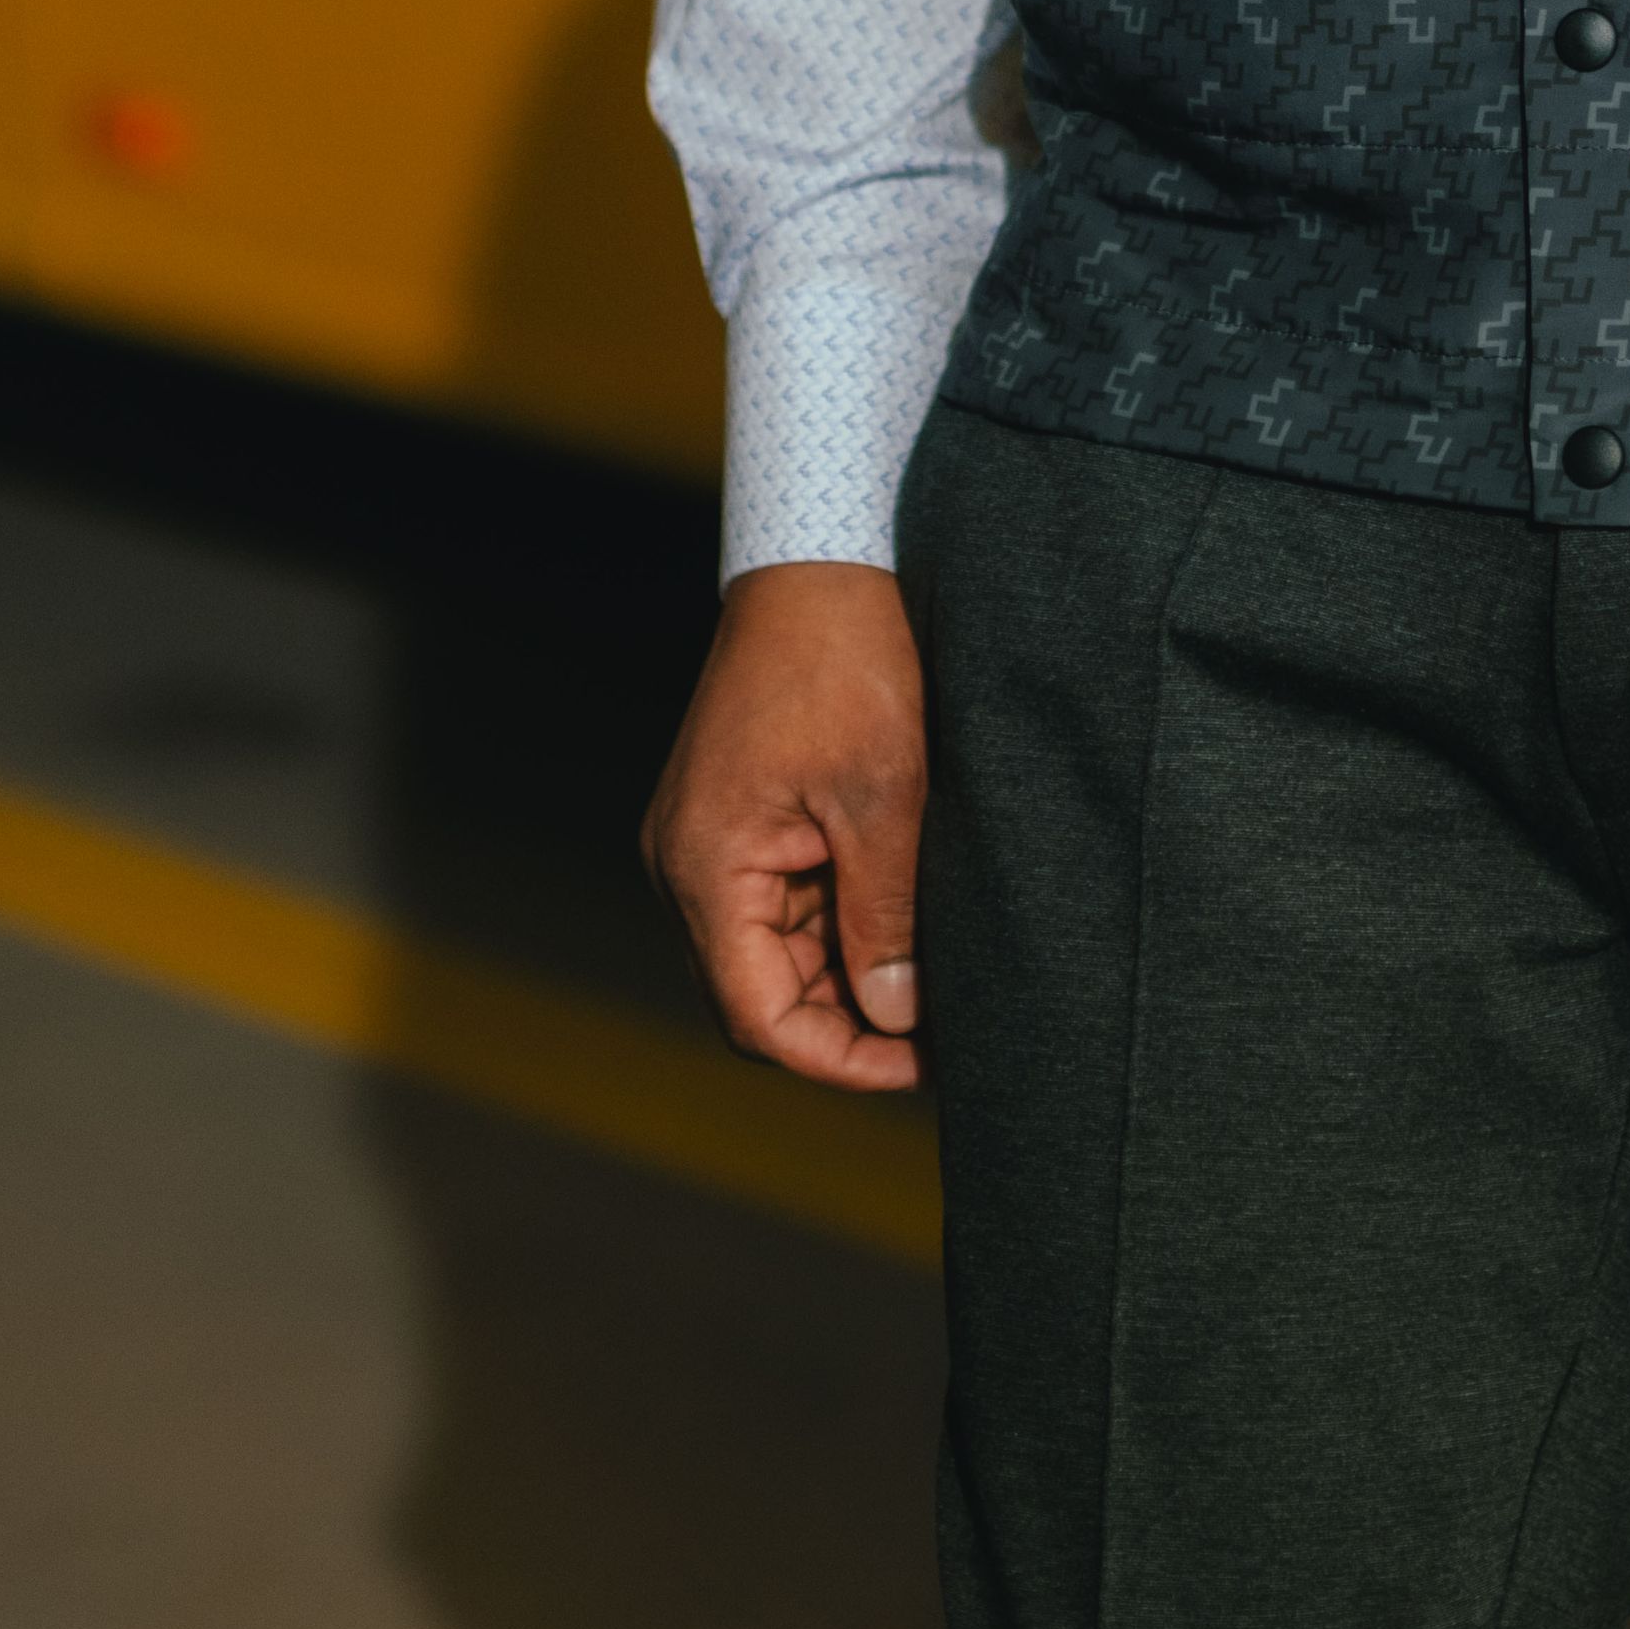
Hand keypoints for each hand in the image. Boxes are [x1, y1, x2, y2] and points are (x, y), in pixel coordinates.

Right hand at [643, 558, 929, 1093]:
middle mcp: (687, 867)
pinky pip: (780, 907)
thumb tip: (897, 1018)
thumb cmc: (848, 664)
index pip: (758, 1016)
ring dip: (847, 977)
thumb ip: (885, 917)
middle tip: (942, 1033)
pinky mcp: (735, 823)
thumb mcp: (886, 799)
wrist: (820, 563)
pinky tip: (904, 929)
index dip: (840, 1059)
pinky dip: (839, 929)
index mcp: (708, 867)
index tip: (921, 1065)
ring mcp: (707, 844)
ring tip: (934, 981)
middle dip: (849, 1025)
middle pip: (759, 996)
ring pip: (773, 956)